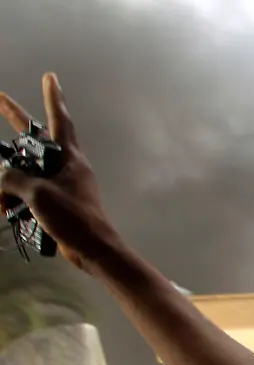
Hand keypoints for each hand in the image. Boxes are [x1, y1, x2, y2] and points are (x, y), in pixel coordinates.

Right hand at [0, 73, 119, 272]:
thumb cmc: (73, 217)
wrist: (93, 250)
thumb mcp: (38, 194)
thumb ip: (14, 179)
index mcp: (69, 157)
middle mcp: (67, 165)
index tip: (50, 76)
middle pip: (35, 139)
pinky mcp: (56, 202)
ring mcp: (62, 183)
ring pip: (26, 171)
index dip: (52, 97)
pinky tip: (3, 211)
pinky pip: (29, 193)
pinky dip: (14, 199)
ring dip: (7, 182)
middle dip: (14, 123)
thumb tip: (1, 175)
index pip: (60, 119)